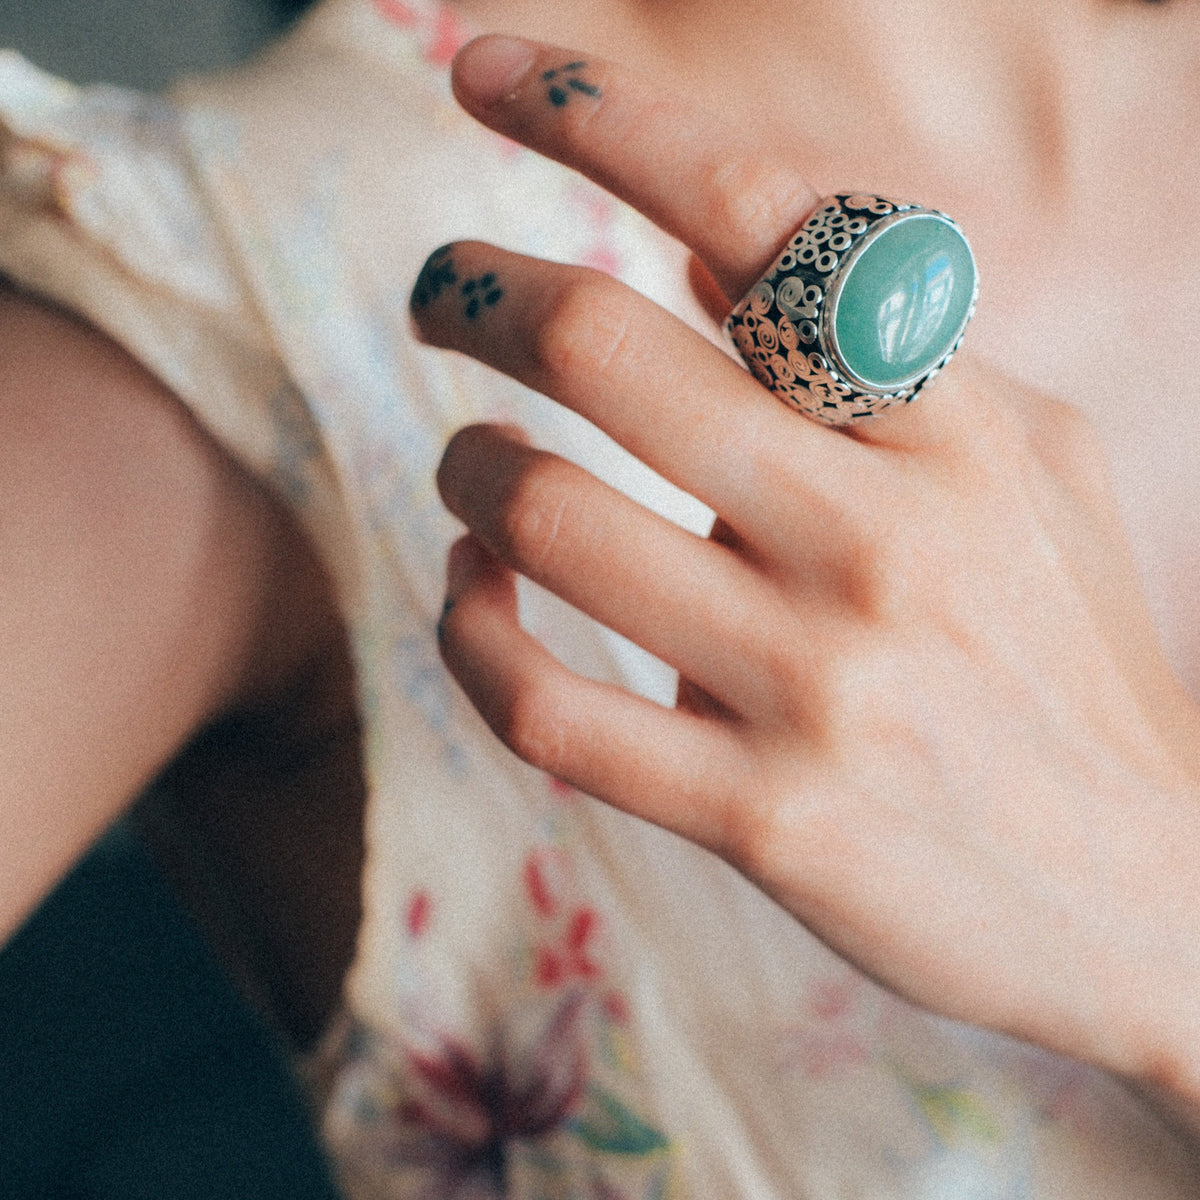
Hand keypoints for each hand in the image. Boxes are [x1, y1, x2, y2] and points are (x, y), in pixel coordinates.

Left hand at [413, 38, 1199, 1113]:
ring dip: (464, 470)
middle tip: (437, 291)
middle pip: (601, 347)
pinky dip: (470, 635)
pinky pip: (544, 708)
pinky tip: (473, 598)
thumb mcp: (1025, 475)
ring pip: (542, 520)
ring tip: (469, 466)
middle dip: (474, 291)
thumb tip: (690, 253)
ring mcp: (817, 684)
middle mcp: (885, 535)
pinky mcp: (760, 818)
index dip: (602, 113)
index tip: (484, 69)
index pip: (762, 213)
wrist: (1150, 900)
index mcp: (959, 424)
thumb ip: (877, 356)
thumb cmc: (1072, 671)